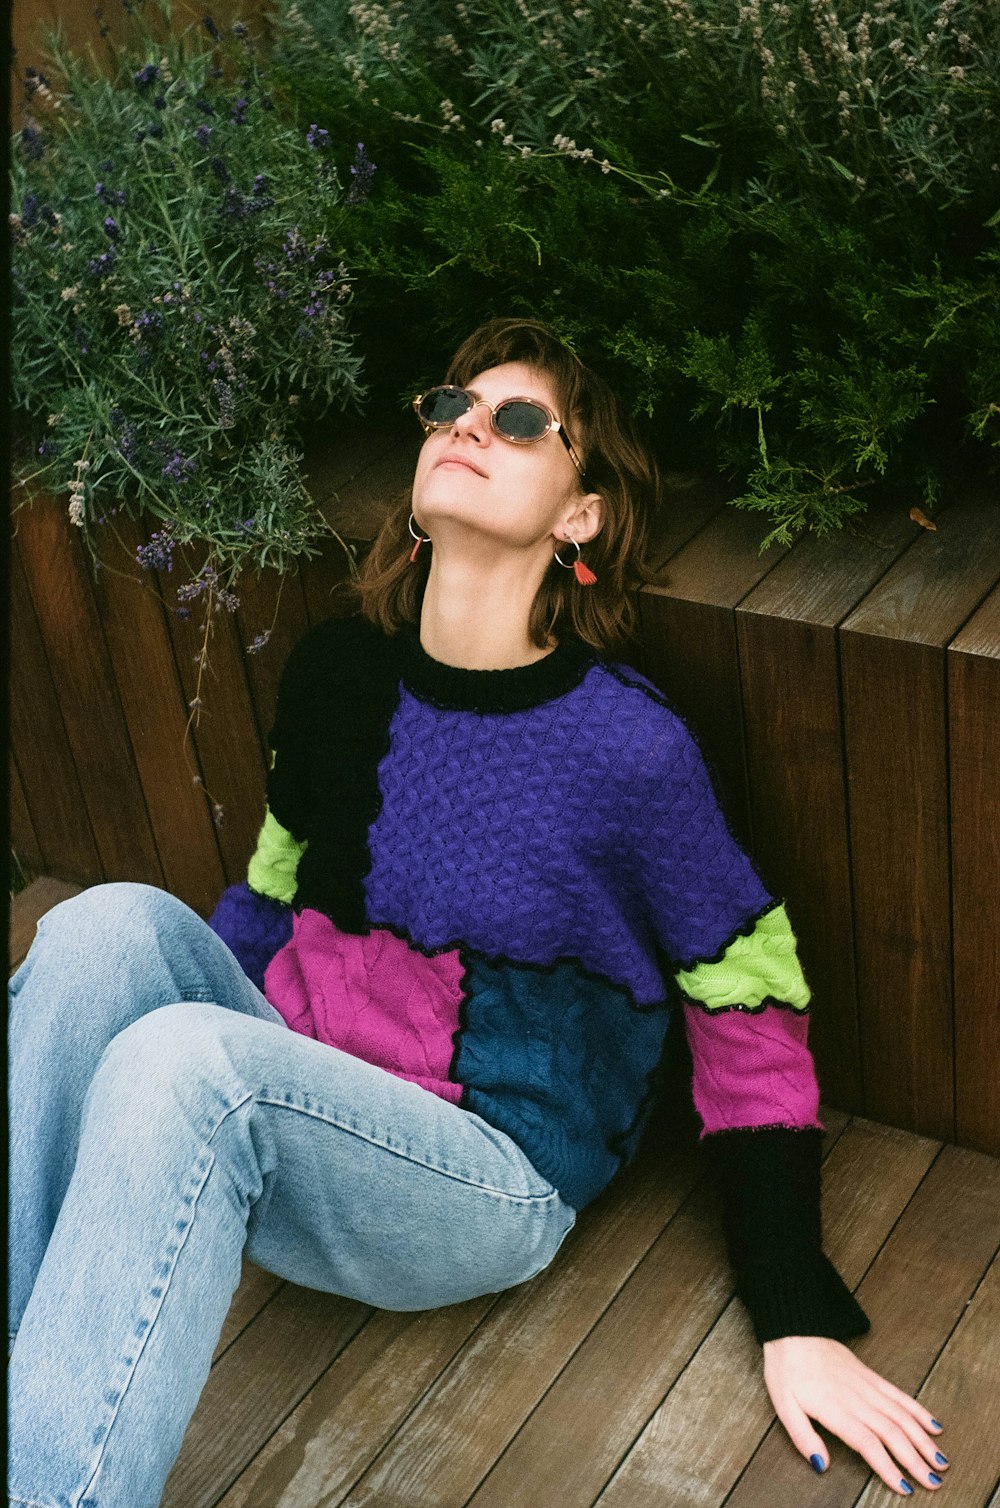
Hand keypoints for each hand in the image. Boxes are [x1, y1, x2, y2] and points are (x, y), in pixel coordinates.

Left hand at [762, 1335, 949, 1495]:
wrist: (795, 1327)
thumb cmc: (786, 1368)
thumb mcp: (783, 1404)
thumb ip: (803, 1437)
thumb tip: (821, 1466)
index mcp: (836, 1408)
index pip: (868, 1443)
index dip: (888, 1467)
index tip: (904, 1488)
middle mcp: (857, 1398)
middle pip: (893, 1433)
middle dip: (915, 1460)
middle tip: (934, 1483)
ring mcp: (868, 1385)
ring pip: (902, 1415)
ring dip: (923, 1440)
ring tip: (941, 1461)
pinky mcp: (871, 1376)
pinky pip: (899, 1395)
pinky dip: (918, 1411)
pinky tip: (934, 1425)